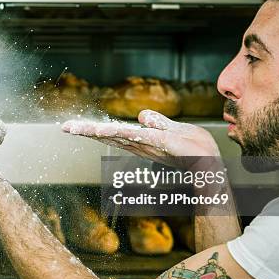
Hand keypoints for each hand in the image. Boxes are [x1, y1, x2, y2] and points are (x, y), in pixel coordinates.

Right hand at [62, 110, 220, 169]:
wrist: (213, 164)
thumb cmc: (193, 147)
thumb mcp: (172, 130)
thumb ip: (158, 122)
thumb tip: (142, 115)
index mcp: (140, 140)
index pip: (112, 132)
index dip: (92, 129)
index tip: (70, 127)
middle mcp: (140, 144)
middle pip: (109, 134)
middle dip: (86, 131)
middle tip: (65, 128)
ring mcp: (148, 145)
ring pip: (118, 135)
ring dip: (97, 131)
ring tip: (77, 129)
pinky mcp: (161, 143)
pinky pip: (138, 136)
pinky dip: (121, 133)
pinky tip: (107, 131)